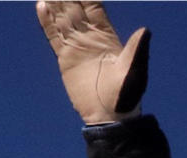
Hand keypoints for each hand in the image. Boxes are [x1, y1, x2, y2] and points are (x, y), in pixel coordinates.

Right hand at [36, 2, 149, 123]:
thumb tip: (146, 31)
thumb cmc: (125, 96)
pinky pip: (54, 36)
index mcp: (106, 36)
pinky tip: (41, 6)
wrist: (109, 116)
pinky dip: (47, 21)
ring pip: (62, 18)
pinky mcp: (65, 58)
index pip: (93, 6)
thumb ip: (137, 50)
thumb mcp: (134, 71)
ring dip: (55, 2)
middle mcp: (90, 37)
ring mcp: (77, 46)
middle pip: (75, 7)